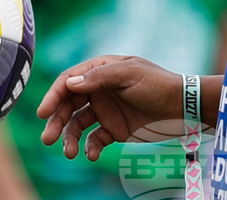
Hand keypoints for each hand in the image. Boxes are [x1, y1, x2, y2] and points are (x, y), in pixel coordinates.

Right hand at [37, 55, 181, 161]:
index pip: (69, 81)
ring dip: (69, 138)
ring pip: (77, 124)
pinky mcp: (114, 129)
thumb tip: (69, 83)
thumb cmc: (158, 84)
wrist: (183, 107)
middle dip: (56, 121)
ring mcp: (106, 110)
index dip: (54, 96)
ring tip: (69, 153)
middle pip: (68, 105)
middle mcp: (99, 90)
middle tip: (47, 138)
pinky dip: (90, 147)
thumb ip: (99, 77)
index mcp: (101, 70)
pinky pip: (95, 139)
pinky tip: (91, 155)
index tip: (43, 113)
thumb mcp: (130, 74)